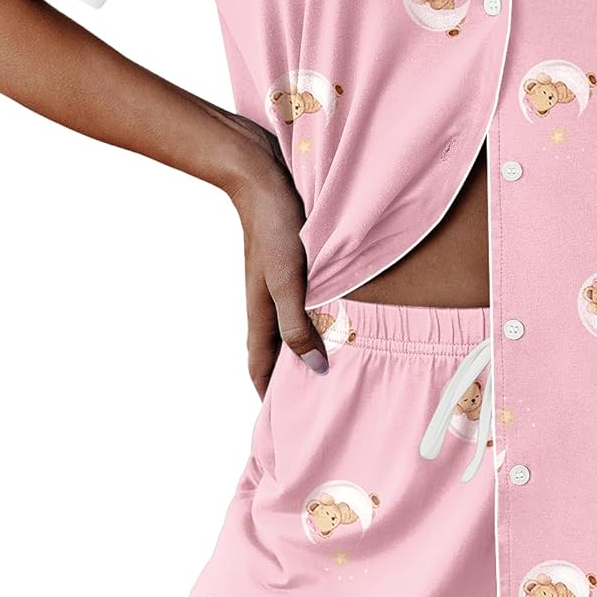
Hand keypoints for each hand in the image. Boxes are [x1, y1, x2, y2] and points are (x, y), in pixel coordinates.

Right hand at [225, 121, 328, 393]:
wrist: (260, 173)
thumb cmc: (273, 225)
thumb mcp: (288, 280)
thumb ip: (298, 324)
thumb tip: (315, 368)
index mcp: (262, 312)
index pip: (261, 366)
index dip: (270, 395)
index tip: (282, 424)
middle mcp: (268, 301)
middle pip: (277, 350)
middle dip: (291, 377)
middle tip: (315, 401)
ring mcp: (278, 281)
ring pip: (292, 326)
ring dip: (307, 346)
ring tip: (333, 365)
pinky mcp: (291, 262)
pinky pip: (303, 301)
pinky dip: (316, 317)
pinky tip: (336, 314)